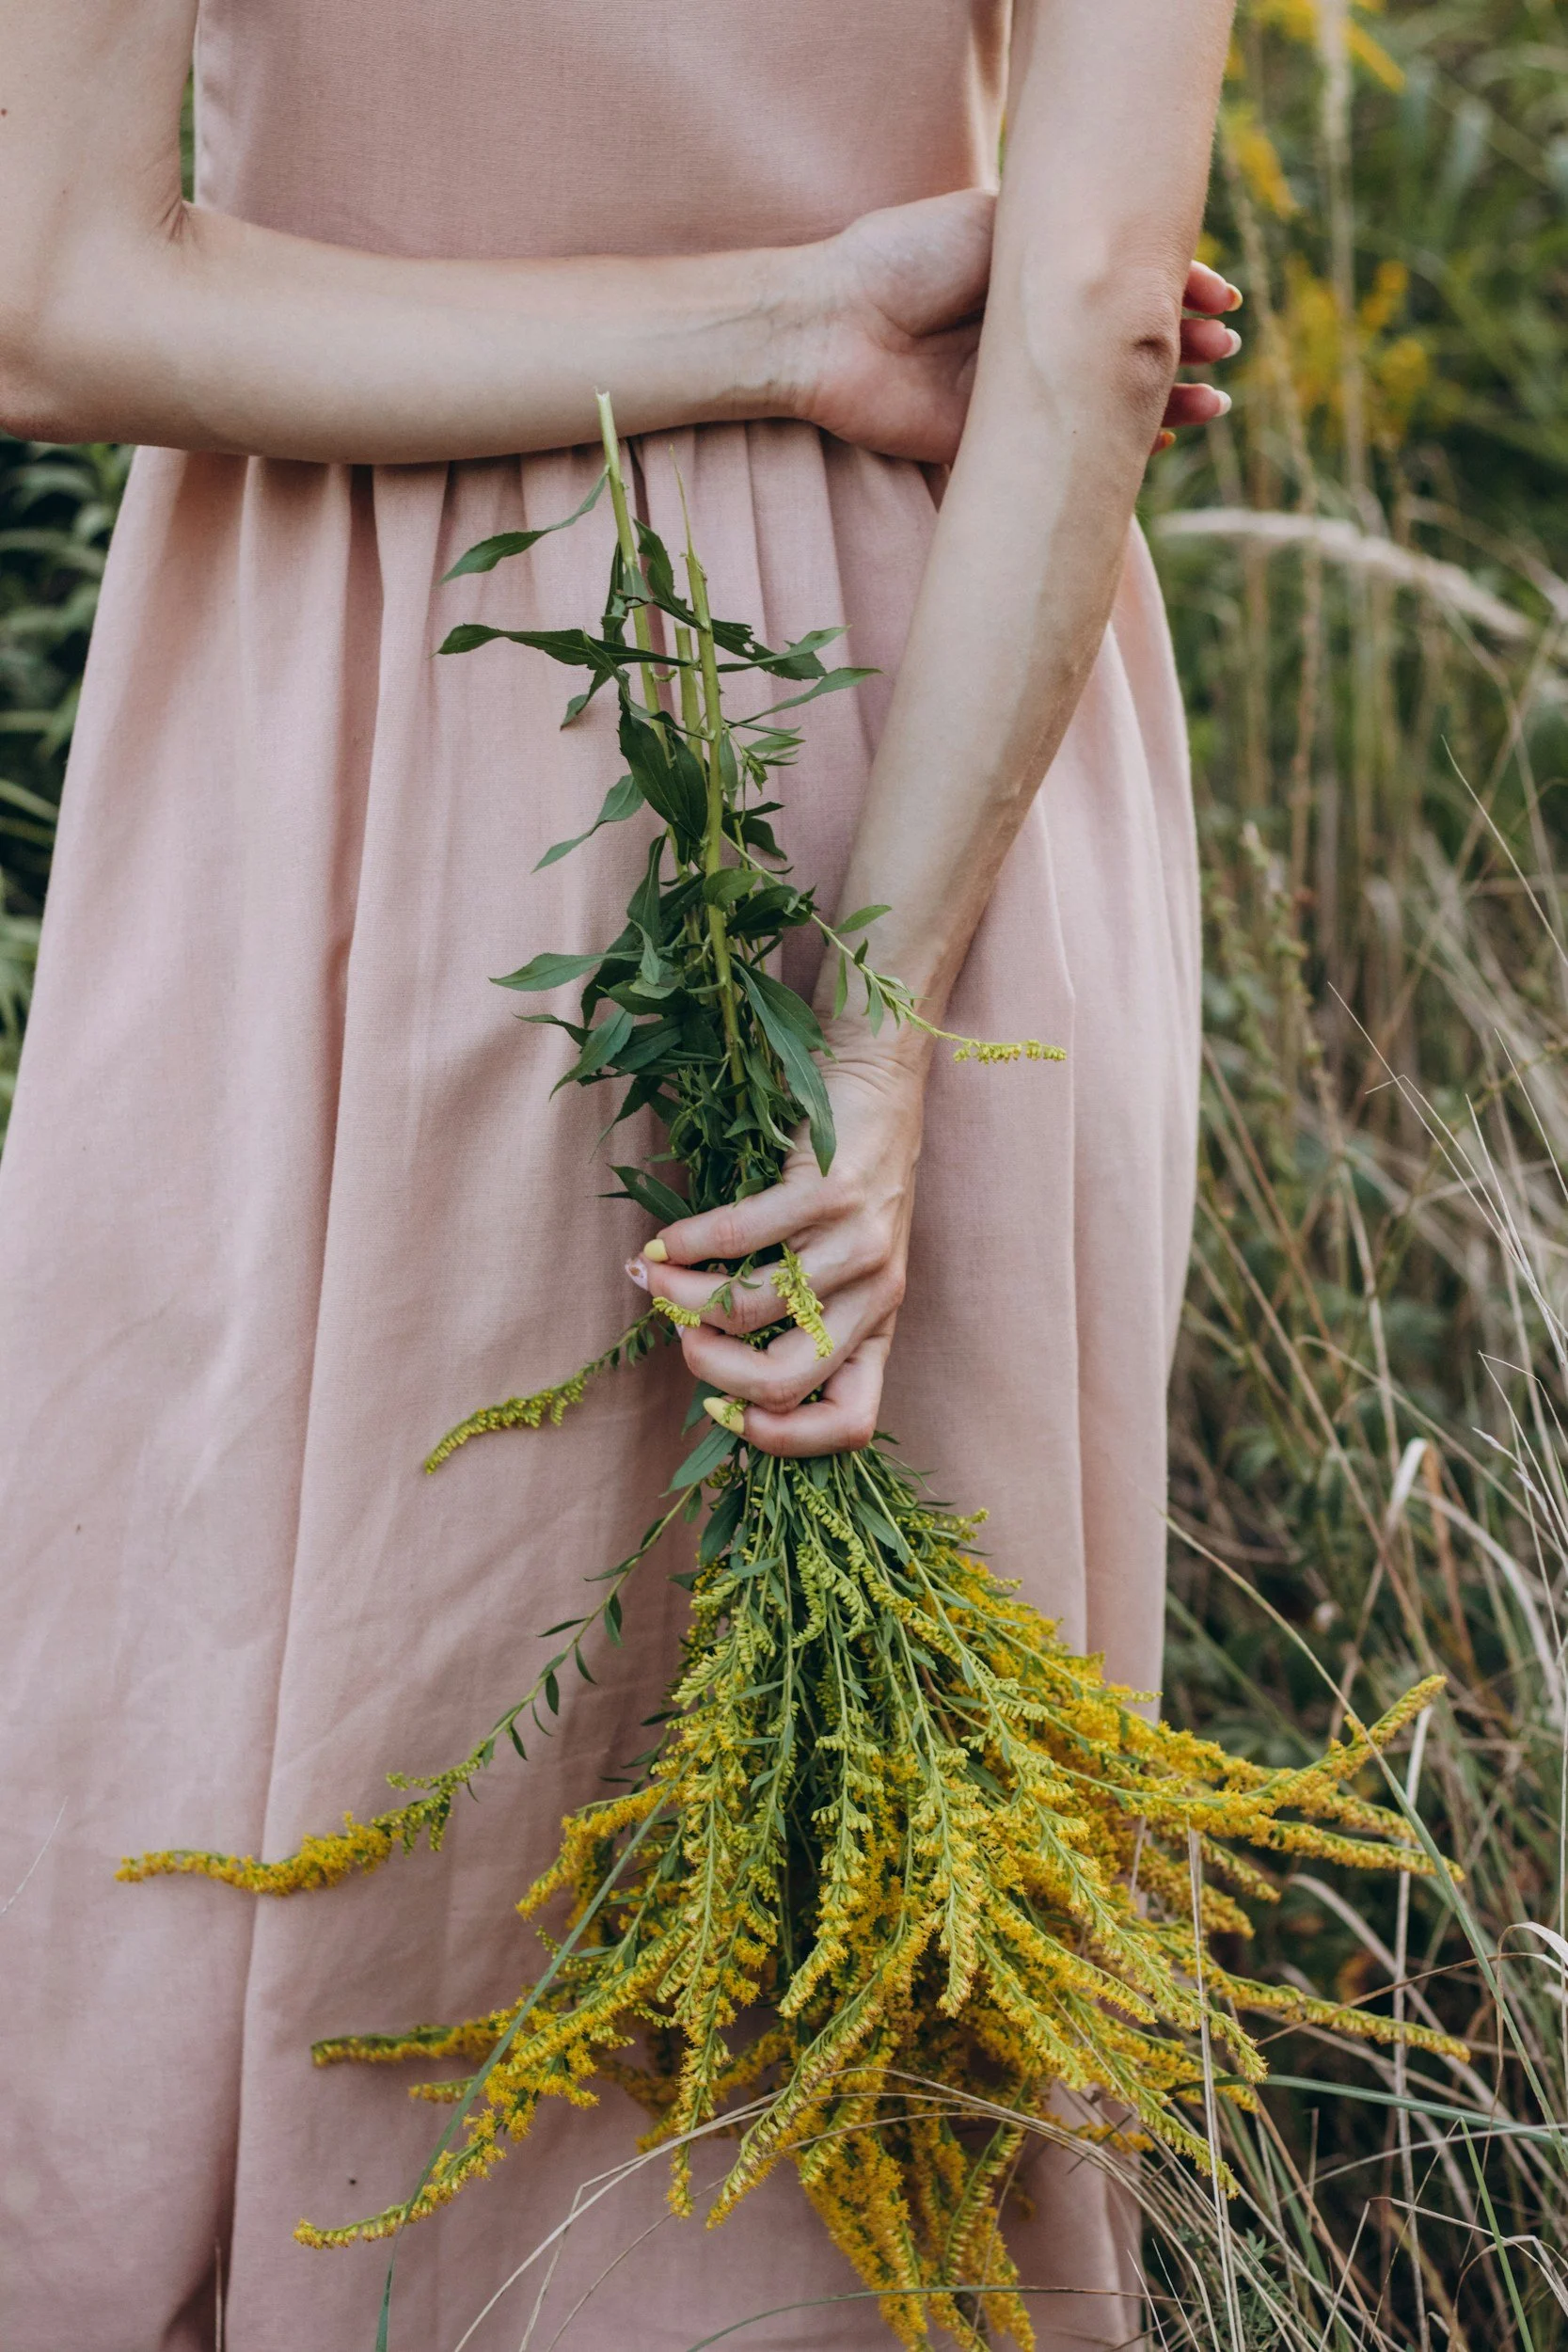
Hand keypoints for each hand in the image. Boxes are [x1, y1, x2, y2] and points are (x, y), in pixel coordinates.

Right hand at [627, 1028, 930, 1456]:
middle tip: (681, 1338)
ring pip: (752, 1312)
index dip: (780, 1437)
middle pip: (786, 1382)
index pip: (851, 1423)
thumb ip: (791, 1310)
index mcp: (879, 1324)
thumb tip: (699, 1349)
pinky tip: (662, 1244)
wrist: (880, 1078)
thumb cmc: (848, 1175)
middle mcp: (877, 1293)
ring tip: (654, 1280)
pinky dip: (686, 1248)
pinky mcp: (830, 1192)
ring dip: (682, 1301)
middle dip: (712, 1373)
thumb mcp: (839, 1259)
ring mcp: (857, 1244)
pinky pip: (740, 1240)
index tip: (723, 1411)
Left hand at [791, 196, 1238, 467]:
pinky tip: (1160, 441)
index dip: (1176, 289)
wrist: (835, 324)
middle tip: (1221, 346)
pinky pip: (1066, 450)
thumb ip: (1063, 244)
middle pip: (1123, 344)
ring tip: (1214, 400)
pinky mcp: (993, 444)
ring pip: (1106, 401)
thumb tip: (1138, 260)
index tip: (1219, 295)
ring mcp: (1014, 392)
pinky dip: (1116, 447)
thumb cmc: (906, 259)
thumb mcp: (998, 226)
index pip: (1120, 283)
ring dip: (1165, 400)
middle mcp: (1029, 335)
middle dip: (1180, 345)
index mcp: (1032, 277)